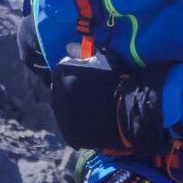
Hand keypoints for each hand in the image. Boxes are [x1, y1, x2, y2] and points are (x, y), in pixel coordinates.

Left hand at [49, 56, 170, 152]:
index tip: (91, 76)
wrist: (127, 111)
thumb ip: (83, 53)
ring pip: (66, 109)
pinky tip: (95, 122)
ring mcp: (61, 116)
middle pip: (63, 89)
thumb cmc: (117, 80)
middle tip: (93, 93)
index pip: (65, 68)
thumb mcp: (102, 60)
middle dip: (74, 89)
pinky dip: (81, 124)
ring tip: (94, 108)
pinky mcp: (69, 135)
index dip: (79, 71)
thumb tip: (69, 47)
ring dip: (76, 107)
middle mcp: (55, 94)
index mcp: (60, 72)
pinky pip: (73, 127)